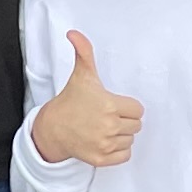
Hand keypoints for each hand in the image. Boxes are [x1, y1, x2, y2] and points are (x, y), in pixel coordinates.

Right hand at [31, 31, 143, 167]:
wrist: (53, 128)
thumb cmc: (71, 101)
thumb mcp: (81, 75)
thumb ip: (84, 52)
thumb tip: (74, 33)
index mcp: (109, 105)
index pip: (138, 109)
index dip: (127, 106)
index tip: (113, 104)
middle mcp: (109, 126)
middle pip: (136, 125)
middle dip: (125, 120)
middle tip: (108, 116)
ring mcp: (105, 144)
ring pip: (130, 140)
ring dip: (121, 135)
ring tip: (104, 128)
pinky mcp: (101, 158)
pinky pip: (125, 155)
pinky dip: (118, 150)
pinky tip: (105, 140)